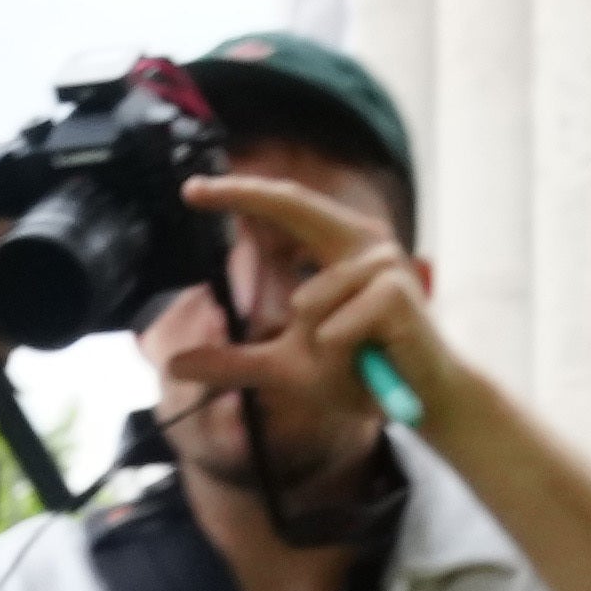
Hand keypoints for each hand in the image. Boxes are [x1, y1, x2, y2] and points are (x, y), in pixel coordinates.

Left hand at [178, 168, 461, 440]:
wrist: (417, 401)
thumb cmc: (357, 372)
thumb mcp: (283, 367)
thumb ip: (232, 361)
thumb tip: (173, 365)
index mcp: (339, 245)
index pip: (285, 208)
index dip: (240, 193)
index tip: (191, 189)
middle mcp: (363, 241)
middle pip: (294, 205)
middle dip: (243, 195)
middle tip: (189, 191)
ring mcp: (384, 263)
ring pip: (308, 301)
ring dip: (317, 345)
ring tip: (349, 358)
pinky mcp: (397, 294)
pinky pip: (335, 327)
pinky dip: (339, 353)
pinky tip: (368, 359)